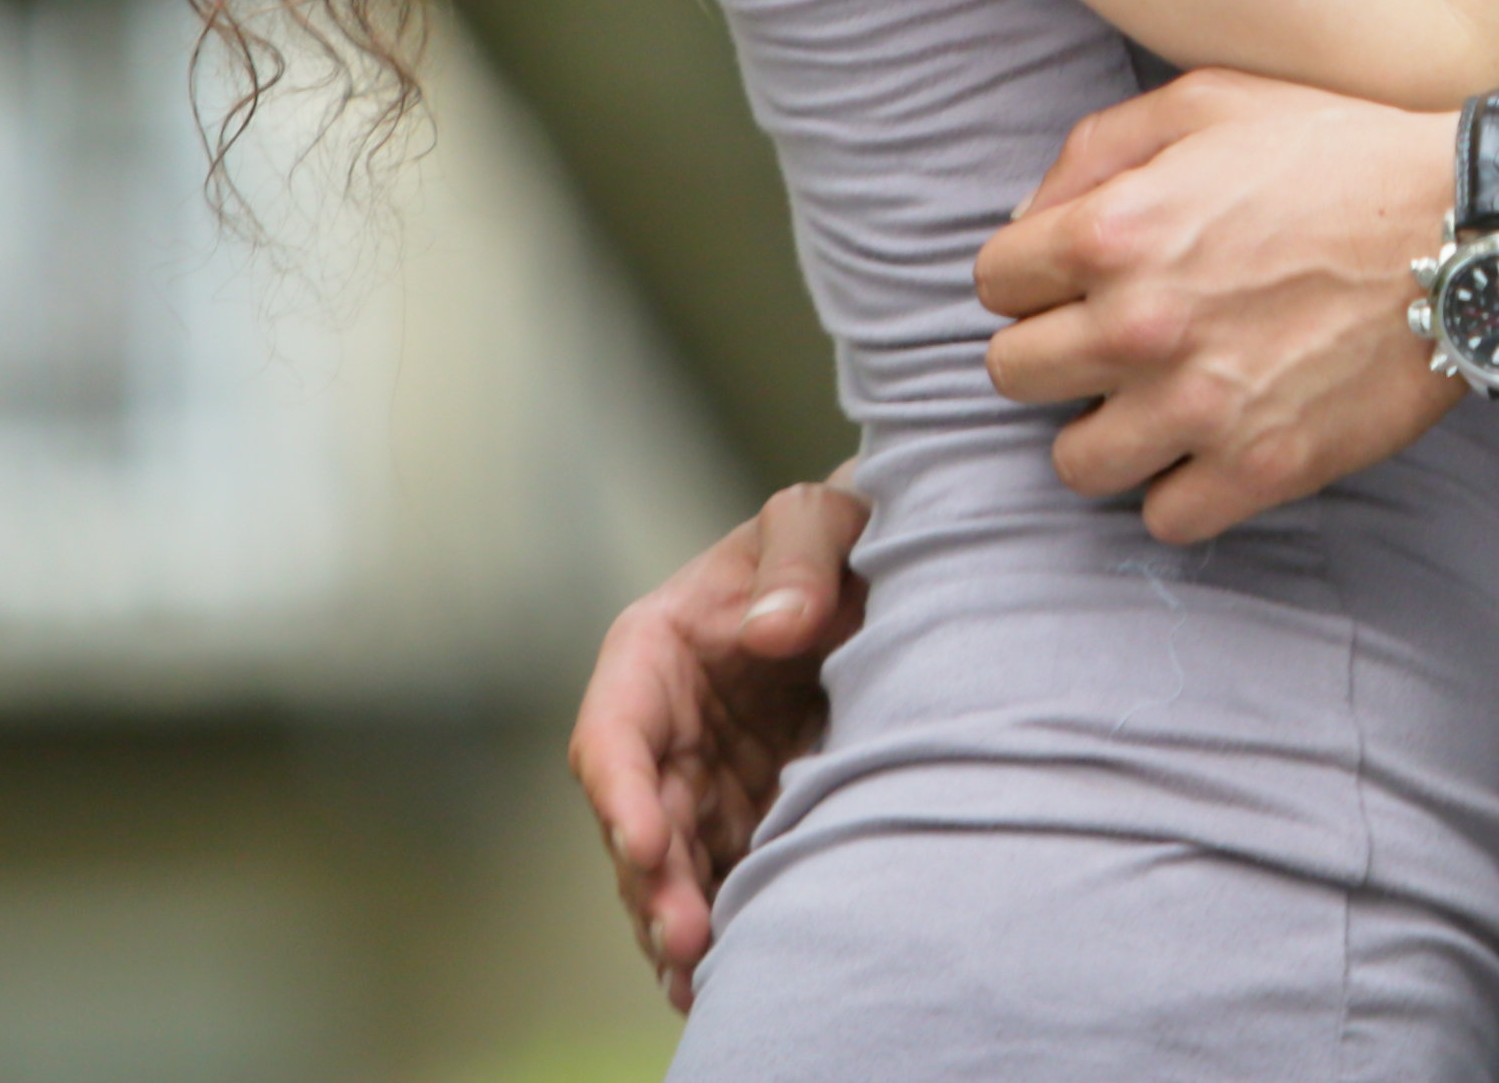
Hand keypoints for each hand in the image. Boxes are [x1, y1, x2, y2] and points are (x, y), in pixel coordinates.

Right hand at [561, 476, 869, 1011]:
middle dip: (653, 884)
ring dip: (678, 923)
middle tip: (687, 939)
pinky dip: (721, 925)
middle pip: (637, 819)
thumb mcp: (816, 519)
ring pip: (670, 867)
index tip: (643, 842)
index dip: (621, 791)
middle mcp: (664, 728)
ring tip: (702, 980)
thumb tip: (773, 628)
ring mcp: (703, 781)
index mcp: (653, 652)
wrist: (885, 576)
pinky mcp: (747, 816)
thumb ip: (796, 558)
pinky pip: (721, 879)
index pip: (613, 730)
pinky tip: (728, 979)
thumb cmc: (834, 536)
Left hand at [978, 69, 1467, 544]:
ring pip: (1074, 462)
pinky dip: (1178, 491)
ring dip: (1104, 431)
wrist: (1464, 229)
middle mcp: (1138, 325)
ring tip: (1150, 403)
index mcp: (1114, 230)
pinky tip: (1207, 447)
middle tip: (1108, 341)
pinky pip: (1164, 518)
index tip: (1072, 280)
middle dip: (1051, 352)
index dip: (1031, 276)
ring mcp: (1197, 407)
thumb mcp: (1206, 100)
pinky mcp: (1258, 469)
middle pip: (1012, 375)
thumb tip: (1028, 220)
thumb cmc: (1337, 153)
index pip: (995, 281)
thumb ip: (1096, 149)